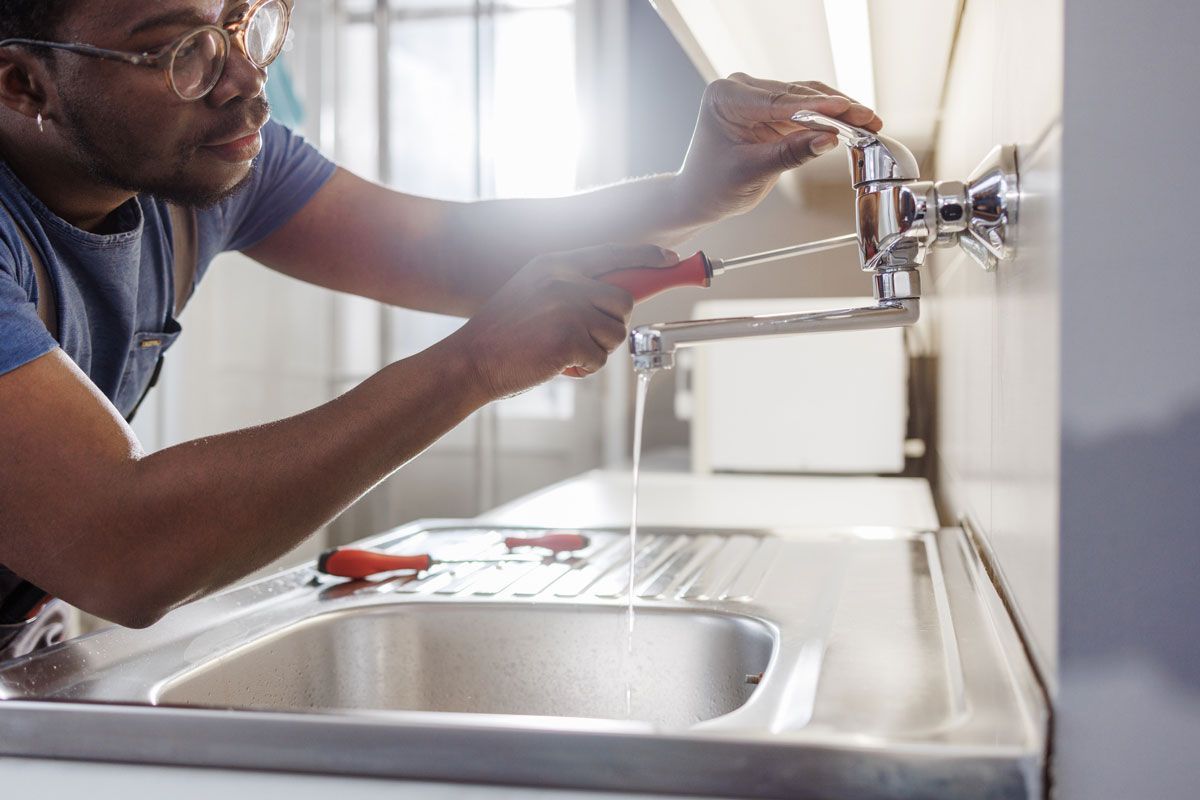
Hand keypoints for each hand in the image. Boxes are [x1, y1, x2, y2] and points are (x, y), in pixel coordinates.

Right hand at [449, 244, 678, 399]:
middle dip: (614, 324)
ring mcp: (568, 309)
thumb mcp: (533, 290)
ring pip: (616, 333)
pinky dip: (584, 369)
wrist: (470, 361)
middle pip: (625, 300)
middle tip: (588, 337)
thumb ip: (570, 284)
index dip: (648, 257)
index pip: (614, 253)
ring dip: (597, 349)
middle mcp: (565, 280)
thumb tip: (615, 294)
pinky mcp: (569, 339)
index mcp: (556, 264)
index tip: (670, 261)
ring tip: (564, 350)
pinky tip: (557, 364)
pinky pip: (601, 359)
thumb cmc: (504, 334)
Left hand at [674, 74, 882, 220]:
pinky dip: (829, 119)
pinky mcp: (772, 110)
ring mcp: (758, 97)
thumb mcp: (752, 171)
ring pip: (807, 98)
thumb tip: (828, 140)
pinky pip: (806, 110)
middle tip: (868, 118)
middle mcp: (742, 89)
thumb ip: (790, 153)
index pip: (779, 100)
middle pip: (797, 94)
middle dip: (835, 108)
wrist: (700, 196)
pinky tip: (854, 124)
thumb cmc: (713, 185)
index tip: (844, 110)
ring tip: (869, 121)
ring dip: (838, 111)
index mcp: (726, 96)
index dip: (816, 107)